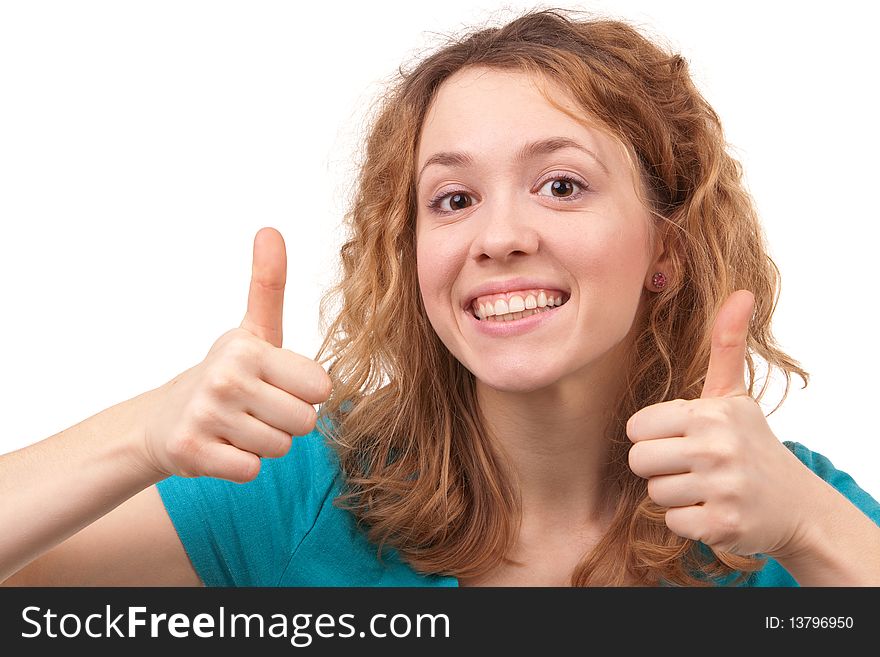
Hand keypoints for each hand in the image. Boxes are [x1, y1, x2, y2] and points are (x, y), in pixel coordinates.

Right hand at [141, 227, 332, 482]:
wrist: (165, 418)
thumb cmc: (228, 373)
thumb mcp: (253, 330)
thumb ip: (269, 284)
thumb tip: (270, 229)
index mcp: (249, 348)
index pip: (321, 388)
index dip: (304, 392)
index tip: (277, 383)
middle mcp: (225, 378)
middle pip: (304, 422)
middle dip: (286, 421)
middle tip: (256, 408)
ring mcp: (206, 416)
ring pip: (279, 448)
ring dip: (263, 443)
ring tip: (237, 425)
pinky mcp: (192, 452)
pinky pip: (251, 471)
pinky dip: (241, 465)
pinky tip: (222, 446)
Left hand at [626, 290, 815, 556]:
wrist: (796, 504)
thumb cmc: (750, 443)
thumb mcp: (735, 396)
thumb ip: (726, 346)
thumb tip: (741, 292)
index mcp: (710, 413)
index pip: (637, 427)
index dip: (654, 435)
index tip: (681, 438)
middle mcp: (716, 448)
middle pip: (639, 461)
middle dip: (659, 467)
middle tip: (691, 466)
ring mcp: (721, 488)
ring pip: (654, 493)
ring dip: (675, 494)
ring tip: (704, 486)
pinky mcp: (721, 525)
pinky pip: (671, 522)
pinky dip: (688, 521)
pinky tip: (712, 509)